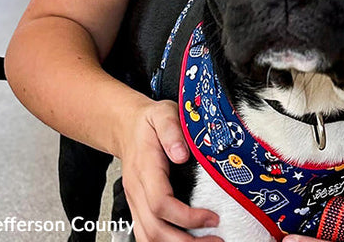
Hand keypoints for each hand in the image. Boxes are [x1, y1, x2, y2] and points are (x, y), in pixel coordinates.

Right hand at [117, 99, 222, 241]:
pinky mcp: (139, 209)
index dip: (187, 216)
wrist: (126, 128)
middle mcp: (136, 191)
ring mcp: (135, 203)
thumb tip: (181, 153)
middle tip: (217, 240)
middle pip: (154, 230)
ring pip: (148, 238)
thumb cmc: (149, 123)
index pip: (161, 203)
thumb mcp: (163, 114)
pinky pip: (147, 235)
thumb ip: (172, 130)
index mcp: (145, 169)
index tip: (213, 217)